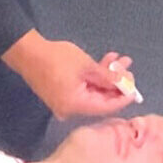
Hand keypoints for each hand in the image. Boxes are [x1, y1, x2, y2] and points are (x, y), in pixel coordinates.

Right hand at [2, 31, 137, 119]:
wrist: (27, 52)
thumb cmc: (57, 59)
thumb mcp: (87, 66)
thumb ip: (108, 78)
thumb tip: (126, 85)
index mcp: (77, 107)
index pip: (107, 107)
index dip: (123, 97)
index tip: (135, 86)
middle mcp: (72, 110)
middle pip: (101, 99)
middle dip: (116, 81)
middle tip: (127, 66)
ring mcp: (66, 102)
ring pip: (93, 91)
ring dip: (107, 75)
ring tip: (119, 59)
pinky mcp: (62, 93)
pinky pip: (83, 88)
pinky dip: (94, 76)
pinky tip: (105, 61)